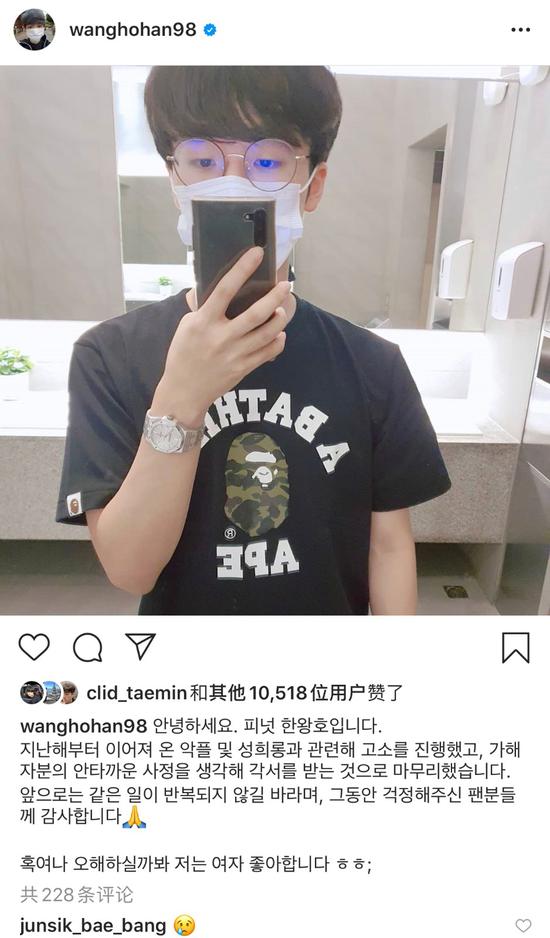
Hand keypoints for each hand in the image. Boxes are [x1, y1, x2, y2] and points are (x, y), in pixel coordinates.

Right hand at [152, 247, 290, 425]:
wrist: (183, 391)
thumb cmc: (183, 355)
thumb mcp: (185, 327)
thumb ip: (200, 308)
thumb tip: (212, 287)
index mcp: (203, 321)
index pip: (225, 289)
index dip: (242, 269)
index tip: (257, 253)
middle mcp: (222, 337)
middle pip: (256, 313)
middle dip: (274, 297)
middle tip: (285, 285)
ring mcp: (235, 354)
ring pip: (267, 333)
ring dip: (279, 319)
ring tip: (282, 309)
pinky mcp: (244, 368)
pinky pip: (268, 352)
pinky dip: (277, 341)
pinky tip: (279, 334)